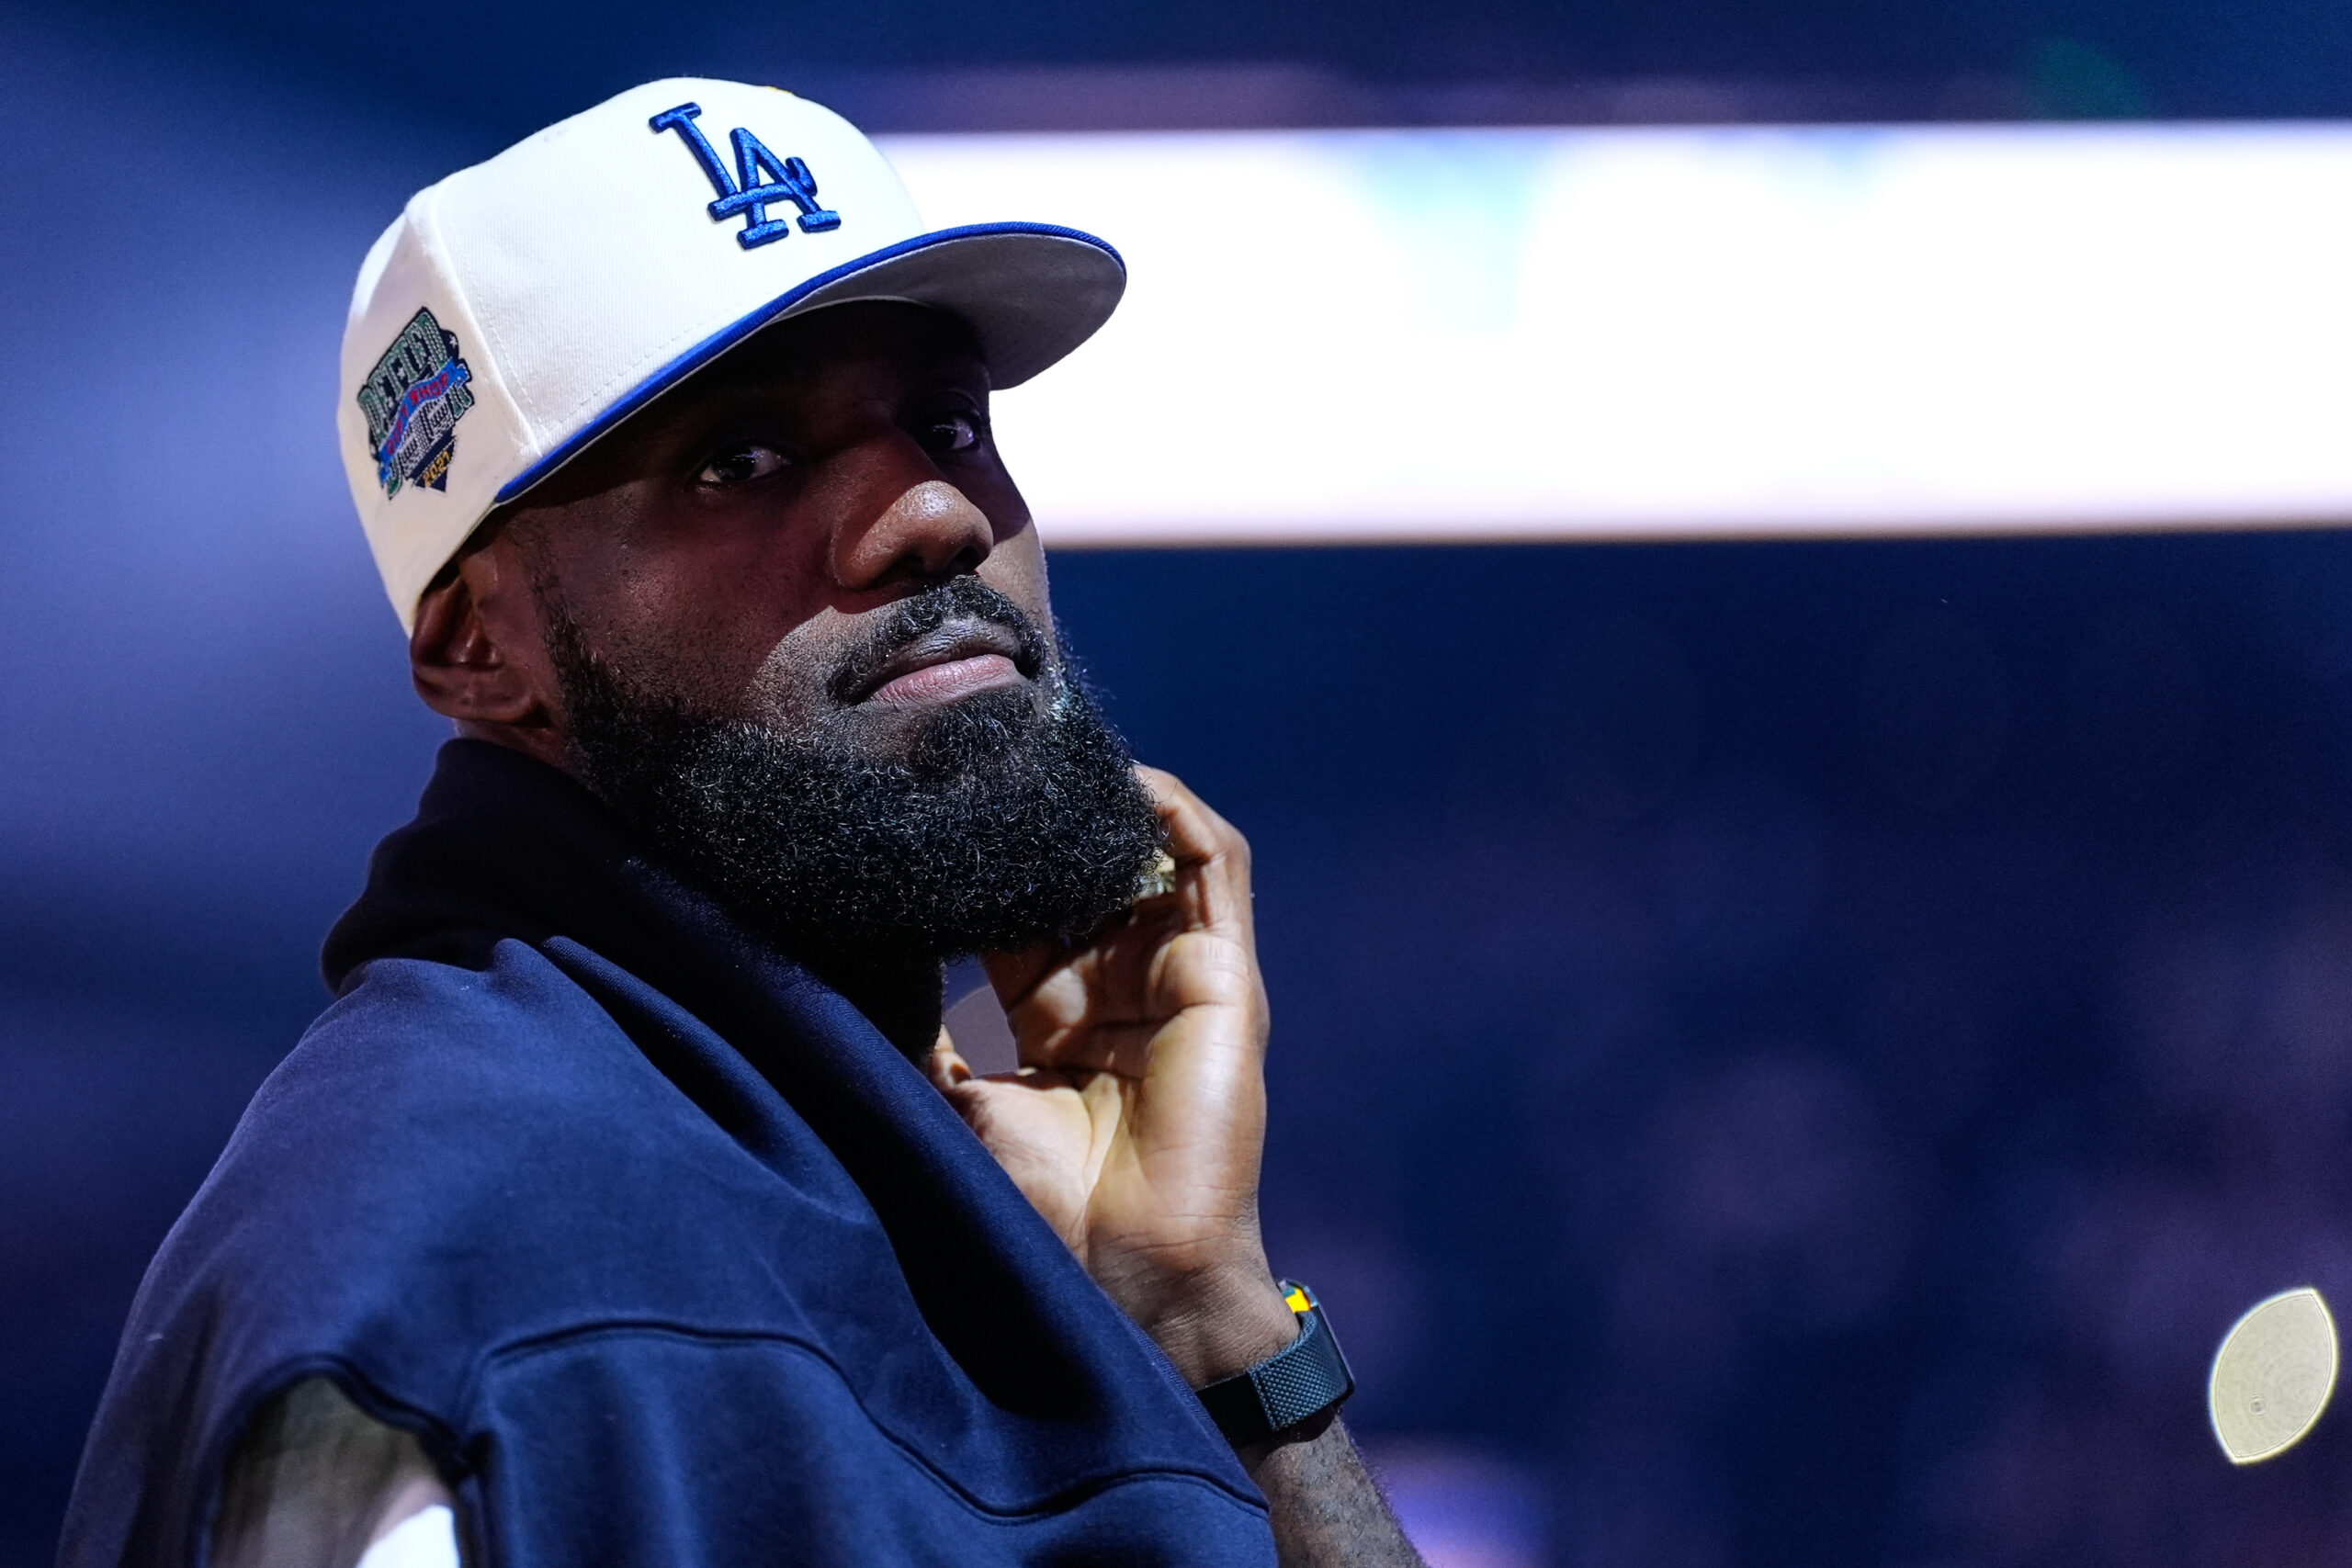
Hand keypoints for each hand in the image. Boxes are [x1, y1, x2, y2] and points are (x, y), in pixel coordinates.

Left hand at [928, 766, 1297, 1384]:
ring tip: (1055, 751)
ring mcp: (1178, 975)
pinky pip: (1217, 866)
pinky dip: (1175, 813)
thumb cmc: (1046, 1210)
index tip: (928, 809)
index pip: (1022, 910)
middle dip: (1043, 814)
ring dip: (1111, 799)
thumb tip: (849, 980)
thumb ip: (920, 1040)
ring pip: (1154, 850)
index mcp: (1056, 1015)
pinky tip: (1122, 779)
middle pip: (1086, 869)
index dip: (983, 860)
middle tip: (984, 753)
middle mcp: (1119, 986)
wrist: (1130, 1273)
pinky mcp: (1226, 973)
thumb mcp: (958, 1107)